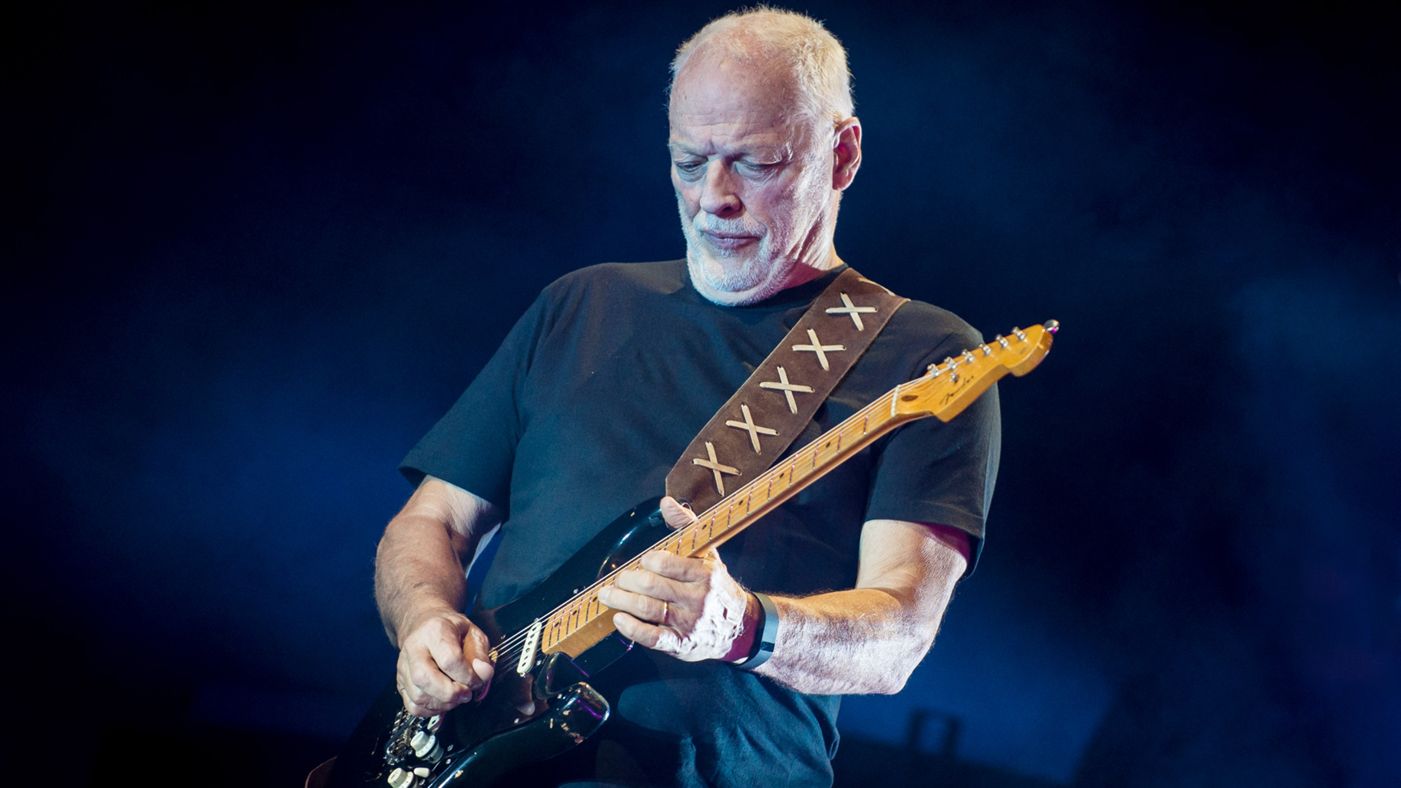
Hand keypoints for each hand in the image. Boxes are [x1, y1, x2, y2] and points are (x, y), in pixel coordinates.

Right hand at [395, 608, 494, 716]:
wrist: (424, 625)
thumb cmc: (452, 631)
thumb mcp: (473, 634)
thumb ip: (481, 655)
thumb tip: (483, 674)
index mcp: (435, 631)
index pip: (449, 660)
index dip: (468, 676)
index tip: (477, 680)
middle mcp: (414, 648)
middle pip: (425, 679)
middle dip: (451, 694)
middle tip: (467, 693)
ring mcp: (403, 666)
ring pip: (418, 696)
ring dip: (443, 703)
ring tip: (457, 696)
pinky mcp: (400, 682)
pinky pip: (412, 706)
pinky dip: (431, 710)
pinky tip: (443, 701)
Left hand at [600, 497, 755, 661]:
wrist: (740, 627)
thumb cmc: (716, 586)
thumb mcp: (708, 554)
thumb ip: (685, 526)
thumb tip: (666, 502)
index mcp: (704, 573)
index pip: (664, 563)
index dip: (645, 562)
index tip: (640, 562)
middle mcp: (697, 598)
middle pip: (651, 586)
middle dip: (627, 580)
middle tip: (616, 579)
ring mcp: (688, 623)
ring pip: (647, 609)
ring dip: (621, 601)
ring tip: (606, 595)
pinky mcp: (681, 644)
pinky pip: (651, 637)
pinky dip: (631, 628)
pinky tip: (618, 619)